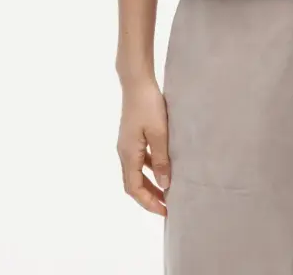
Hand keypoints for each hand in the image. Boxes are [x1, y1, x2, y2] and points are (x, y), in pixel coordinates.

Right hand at [116, 77, 171, 215]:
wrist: (137, 81)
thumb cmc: (148, 105)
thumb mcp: (159, 133)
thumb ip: (161, 159)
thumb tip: (164, 185)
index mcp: (128, 154)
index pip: (134, 188)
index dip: (148, 203)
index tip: (165, 211)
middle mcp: (124, 152)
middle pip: (133, 183)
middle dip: (149, 197)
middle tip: (167, 206)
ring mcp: (127, 144)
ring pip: (136, 172)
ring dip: (150, 183)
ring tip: (167, 191)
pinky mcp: (132, 135)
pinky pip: (140, 159)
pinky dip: (150, 169)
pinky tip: (162, 167)